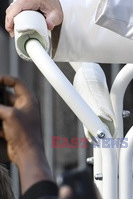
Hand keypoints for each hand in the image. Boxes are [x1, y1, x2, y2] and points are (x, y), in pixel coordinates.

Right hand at [0, 76, 52, 192]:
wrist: (27, 153)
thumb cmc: (24, 133)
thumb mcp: (9, 115)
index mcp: (29, 99)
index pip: (17, 83)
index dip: (5, 79)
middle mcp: (24, 106)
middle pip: (7, 96)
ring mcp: (18, 117)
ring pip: (3, 108)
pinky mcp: (12, 127)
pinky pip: (1, 119)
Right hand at [5, 0, 62, 37]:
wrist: (56, 6)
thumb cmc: (55, 10)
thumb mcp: (56, 16)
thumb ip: (53, 21)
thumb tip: (49, 26)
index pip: (18, 7)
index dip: (11, 18)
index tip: (11, 29)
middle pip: (11, 9)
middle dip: (9, 22)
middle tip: (13, 33)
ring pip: (11, 9)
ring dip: (9, 20)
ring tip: (13, 31)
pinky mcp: (22, 1)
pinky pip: (13, 9)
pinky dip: (11, 17)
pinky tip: (14, 25)